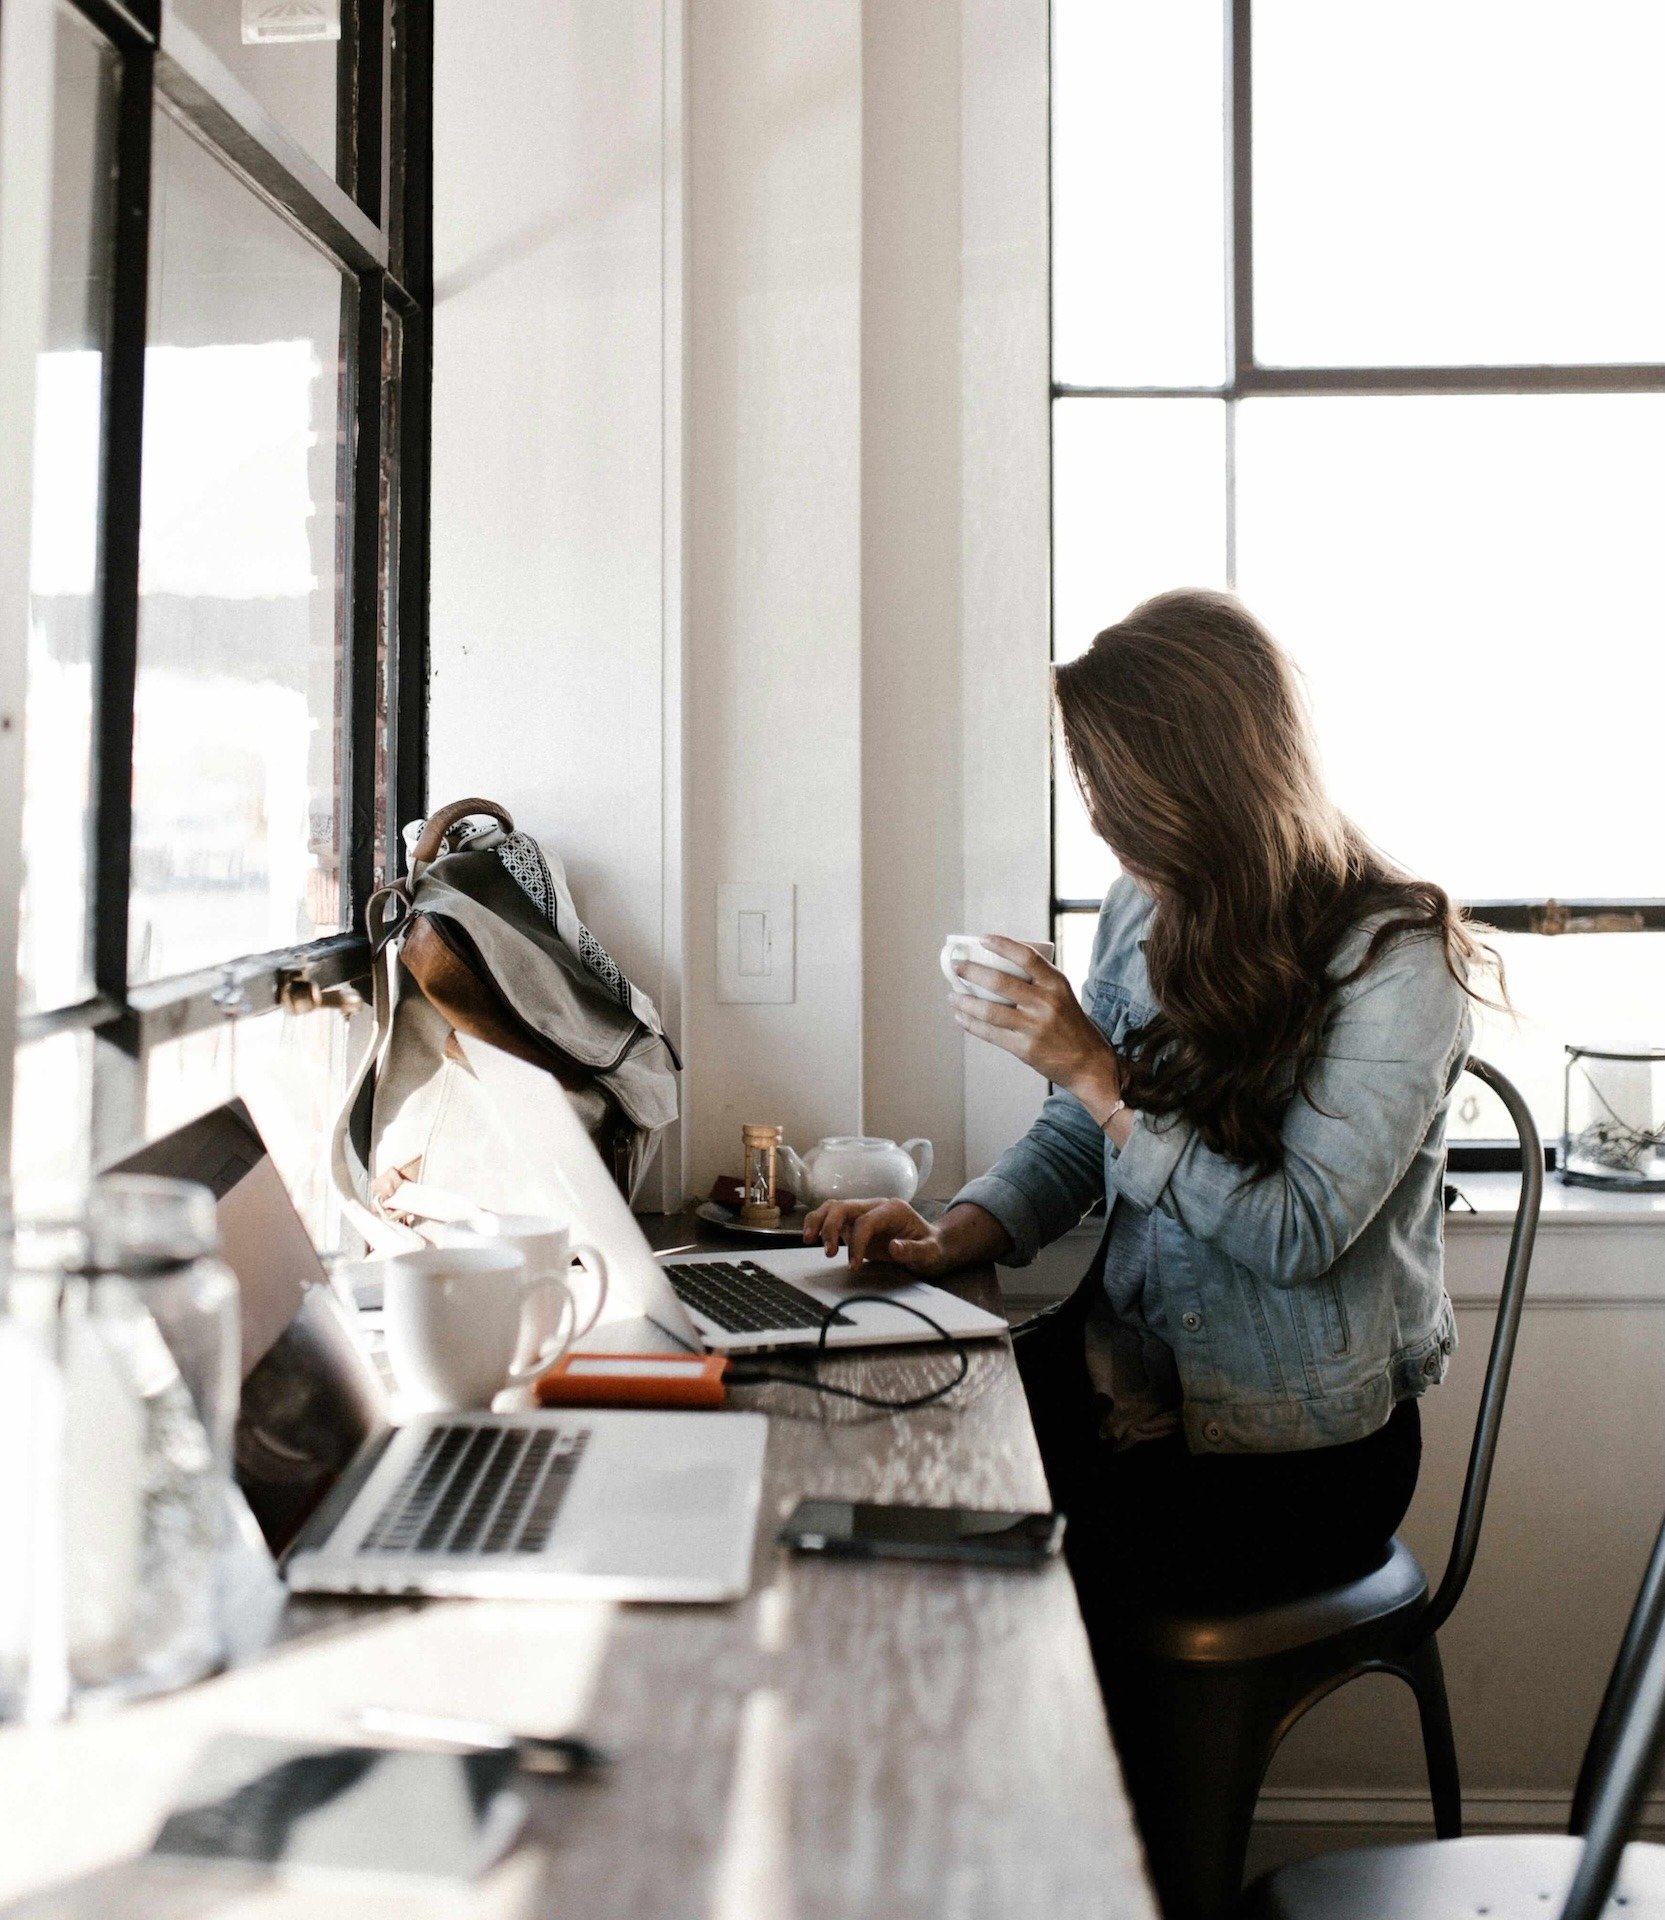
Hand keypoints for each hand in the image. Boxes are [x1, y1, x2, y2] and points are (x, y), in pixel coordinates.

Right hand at [802, 1199, 953, 1277]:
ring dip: (818, 1222)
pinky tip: (812, 1238)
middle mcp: (875, 1206)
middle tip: (827, 1252)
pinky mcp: (855, 1223)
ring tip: (808, 1240)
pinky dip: (819, 1225)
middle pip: (844, 1206)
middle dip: (830, 1227)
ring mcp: (864, 1213)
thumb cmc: (932, 1247)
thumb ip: (914, 1250)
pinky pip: (832, 1218)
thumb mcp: (931, 1252)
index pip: (866, 1220)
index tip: (853, 1265)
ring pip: (833, 1207)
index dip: (857, 1242)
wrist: (932, 1245)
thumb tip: (894, 1247)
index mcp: (893, 1210)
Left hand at [951, 935, 1123, 1123]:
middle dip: (972, 972)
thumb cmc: (1072, 1026)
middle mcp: (1046, 1003)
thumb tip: (998, 966)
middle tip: (956, 966)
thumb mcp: (1063, 996)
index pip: (1027, 956)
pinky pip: (990, 1033)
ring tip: (953, 995)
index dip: (1002, 945)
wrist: (1089, 1063)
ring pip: (990, 1010)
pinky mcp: (1024, 1048)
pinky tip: (961, 1017)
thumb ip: (1038, 982)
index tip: (982, 938)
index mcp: (1056, 984)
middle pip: (1000, 982)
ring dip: (965, 1001)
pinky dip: (971, 1024)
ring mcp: (1034, 1026)